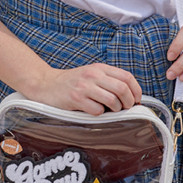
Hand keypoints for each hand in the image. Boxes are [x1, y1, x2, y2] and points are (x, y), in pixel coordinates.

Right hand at [25, 63, 142, 115]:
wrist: (46, 84)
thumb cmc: (72, 83)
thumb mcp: (91, 75)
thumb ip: (108, 81)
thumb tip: (131, 97)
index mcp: (99, 68)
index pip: (127, 77)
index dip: (136, 90)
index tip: (136, 100)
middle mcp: (93, 75)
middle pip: (122, 89)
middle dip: (128, 102)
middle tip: (125, 109)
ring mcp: (84, 86)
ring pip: (112, 100)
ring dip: (115, 109)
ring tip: (109, 111)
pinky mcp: (76, 99)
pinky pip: (96, 110)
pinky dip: (98, 114)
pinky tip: (92, 111)